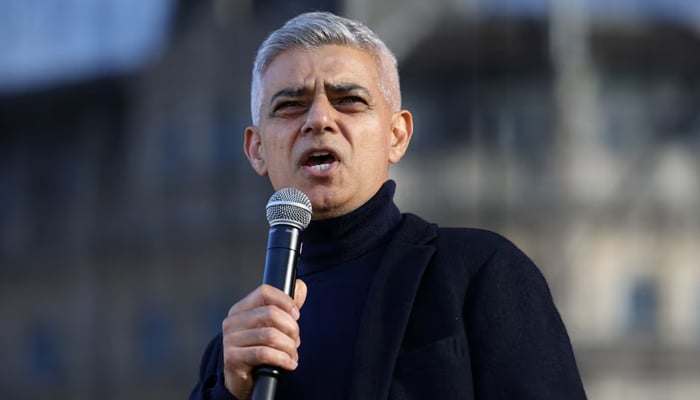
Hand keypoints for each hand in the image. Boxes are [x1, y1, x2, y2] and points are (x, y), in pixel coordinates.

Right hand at [221, 279, 306, 398]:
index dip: (284, 300)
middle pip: (270, 313)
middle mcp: (232, 321)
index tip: (296, 314)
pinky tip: (289, 363)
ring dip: (289, 347)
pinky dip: (283, 359)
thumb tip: (300, 287)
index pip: (264, 292)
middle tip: (295, 340)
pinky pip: (265, 353)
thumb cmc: (256, 349)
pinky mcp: (233, 358)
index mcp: (241, 309)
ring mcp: (230, 339)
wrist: (240, 378)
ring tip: (292, 354)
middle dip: (291, 328)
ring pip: (270, 335)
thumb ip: (286, 306)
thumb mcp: (271, 326)